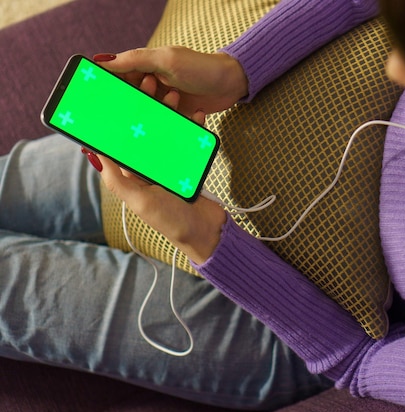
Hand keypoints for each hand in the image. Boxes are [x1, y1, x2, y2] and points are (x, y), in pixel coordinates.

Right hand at [95, 46, 248, 116]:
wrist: (232, 82)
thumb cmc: (201, 67)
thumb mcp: (166, 60)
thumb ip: (136, 60)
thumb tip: (102, 61)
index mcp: (146, 67)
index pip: (119, 78)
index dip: (111, 89)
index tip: (106, 101)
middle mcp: (154, 84)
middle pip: (134, 100)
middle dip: (138, 103)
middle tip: (148, 98)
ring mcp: (166, 101)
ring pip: (152, 115)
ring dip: (163, 110)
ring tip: (175, 97)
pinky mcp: (179, 115)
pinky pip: (171, 124)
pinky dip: (181, 123)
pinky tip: (194, 114)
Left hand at [95, 72, 226, 264]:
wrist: (207, 232)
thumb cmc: (171, 221)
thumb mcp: (140, 201)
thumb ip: (118, 178)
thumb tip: (96, 152)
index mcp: (134, 176)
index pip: (123, 141)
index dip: (121, 118)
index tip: (121, 95)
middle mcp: (150, 169)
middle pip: (146, 131)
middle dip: (147, 108)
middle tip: (150, 86)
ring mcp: (171, 167)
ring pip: (167, 132)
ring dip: (169, 114)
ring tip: (174, 97)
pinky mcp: (190, 166)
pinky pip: (189, 142)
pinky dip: (192, 128)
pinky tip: (195, 116)